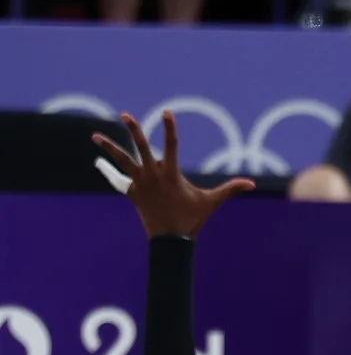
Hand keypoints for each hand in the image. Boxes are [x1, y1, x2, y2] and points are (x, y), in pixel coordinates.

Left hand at [92, 111, 254, 237]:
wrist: (170, 241)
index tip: (166, 113)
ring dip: (109, 148)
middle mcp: (153, 176)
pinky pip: (119, 179)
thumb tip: (252, 184)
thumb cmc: (192, 219)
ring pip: (122, 161)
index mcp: (171, 174)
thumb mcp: (212, 202)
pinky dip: (110, 171)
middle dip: (134, 130)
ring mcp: (141, 184)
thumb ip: (231, 189)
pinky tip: (99, 162)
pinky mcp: (133, 193)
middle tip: (125, 115)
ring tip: (95, 136)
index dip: (169, 128)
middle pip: (140, 148)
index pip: (171, 146)